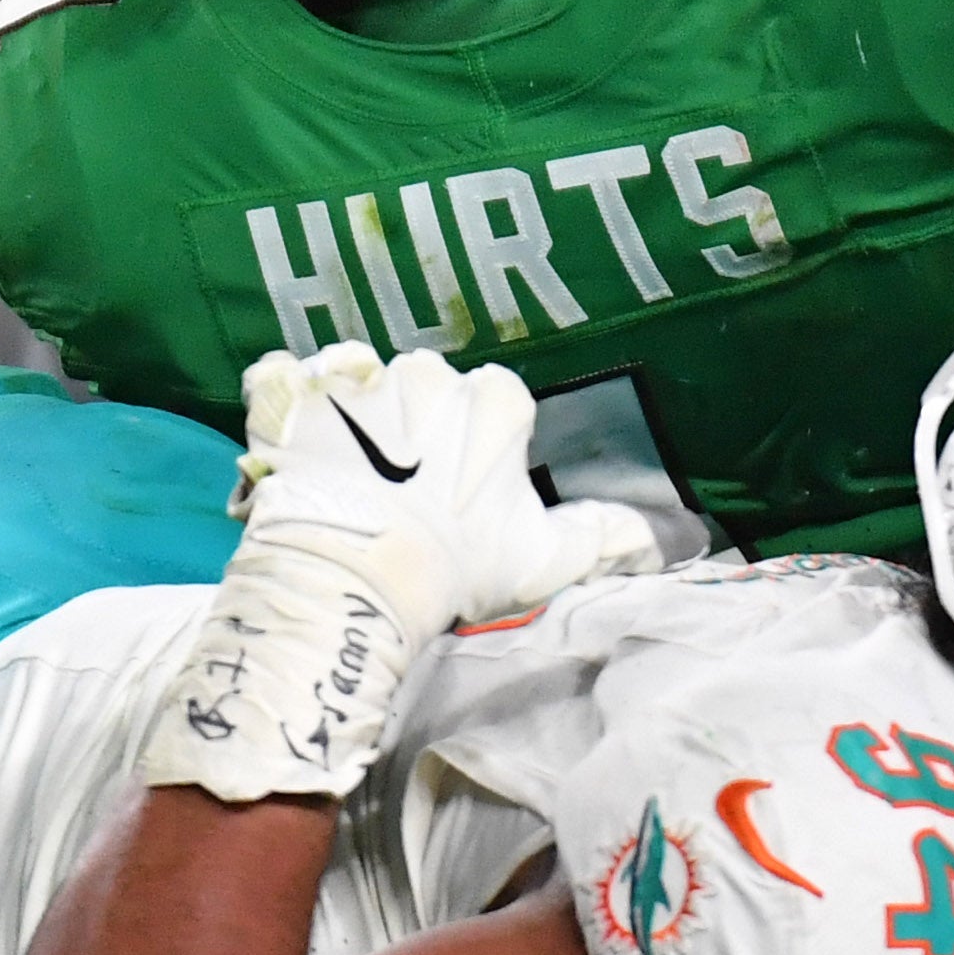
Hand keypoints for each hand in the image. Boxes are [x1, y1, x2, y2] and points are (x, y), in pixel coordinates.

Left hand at [232, 344, 655, 638]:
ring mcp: (355, 376)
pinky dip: (282, 400)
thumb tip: (674, 534)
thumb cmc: (456, 571)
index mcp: (495, 400)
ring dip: (349, 414)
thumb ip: (609, 536)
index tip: (459, 495)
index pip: (492, 406)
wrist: (354, 584)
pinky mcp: (290, 393)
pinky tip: (288, 439)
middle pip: (423, 390)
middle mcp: (428, 370)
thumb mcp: (545, 561)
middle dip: (412, 429)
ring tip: (341, 473)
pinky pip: (279, 375)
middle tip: (399, 493)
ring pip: (355, 378)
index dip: (475, 452)